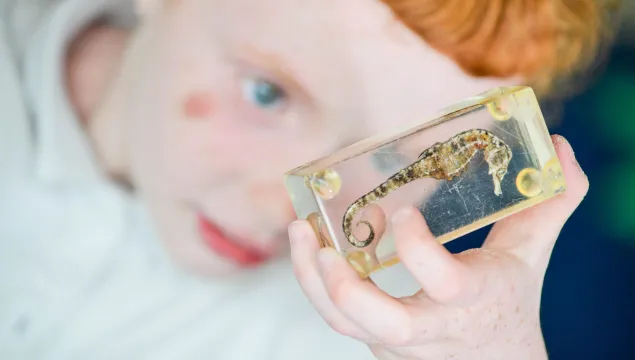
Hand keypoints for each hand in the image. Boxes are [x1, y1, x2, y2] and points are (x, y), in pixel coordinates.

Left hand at [287, 135, 587, 359]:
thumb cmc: (507, 301)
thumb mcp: (531, 254)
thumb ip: (549, 204)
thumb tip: (562, 146)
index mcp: (474, 299)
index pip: (445, 284)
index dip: (418, 251)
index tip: (401, 212)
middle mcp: (434, 326)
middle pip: (387, 325)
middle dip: (348, 289)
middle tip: (322, 245)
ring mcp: (399, 340)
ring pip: (347, 326)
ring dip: (314, 283)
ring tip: (299, 233)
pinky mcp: (376, 339)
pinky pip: (340, 320)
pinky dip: (317, 286)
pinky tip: (310, 247)